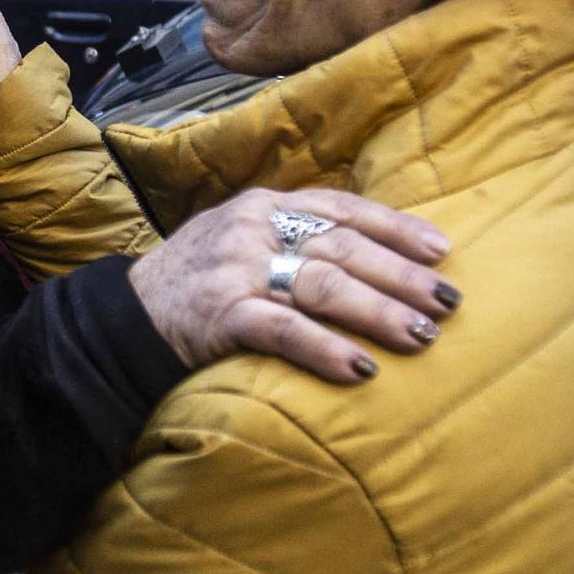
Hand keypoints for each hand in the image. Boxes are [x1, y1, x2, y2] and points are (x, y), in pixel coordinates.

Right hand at [126, 188, 459, 383]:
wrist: (125, 317)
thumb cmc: (197, 283)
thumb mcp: (241, 241)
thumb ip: (293, 237)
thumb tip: (372, 257)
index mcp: (263, 205)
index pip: (341, 208)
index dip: (395, 228)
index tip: (441, 251)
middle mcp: (253, 228)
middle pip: (343, 248)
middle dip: (401, 276)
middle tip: (448, 303)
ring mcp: (236, 270)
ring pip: (322, 285)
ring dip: (378, 312)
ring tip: (422, 335)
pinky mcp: (220, 315)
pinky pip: (282, 330)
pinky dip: (324, 349)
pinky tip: (359, 369)